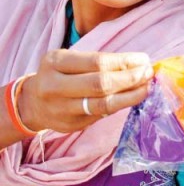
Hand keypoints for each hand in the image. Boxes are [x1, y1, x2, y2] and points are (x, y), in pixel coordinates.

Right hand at [18, 50, 152, 133]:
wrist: (32, 103)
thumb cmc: (59, 75)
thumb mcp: (69, 60)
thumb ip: (98, 61)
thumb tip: (138, 63)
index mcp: (55, 62)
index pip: (97, 62)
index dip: (124, 62)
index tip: (144, 59)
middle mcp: (54, 86)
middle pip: (101, 84)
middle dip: (131, 78)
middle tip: (149, 73)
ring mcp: (61, 109)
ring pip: (104, 104)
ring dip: (131, 95)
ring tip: (147, 87)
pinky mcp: (70, 125)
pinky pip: (102, 115)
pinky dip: (121, 105)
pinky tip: (133, 98)